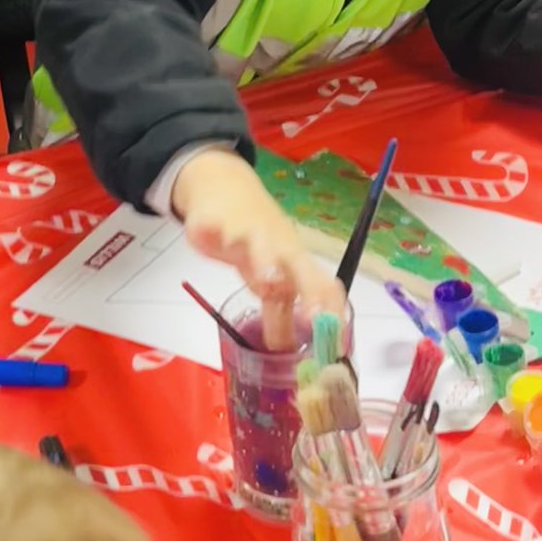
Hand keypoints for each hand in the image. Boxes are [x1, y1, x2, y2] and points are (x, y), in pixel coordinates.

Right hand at [171, 149, 344, 350]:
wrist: (228, 189)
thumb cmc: (258, 240)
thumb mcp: (272, 277)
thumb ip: (280, 312)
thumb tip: (290, 351)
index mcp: (297, 264)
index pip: (325, 288)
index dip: (333, 312)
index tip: (337, 340)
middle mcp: (278, 249)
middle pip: (300, 268)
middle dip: (310, 292)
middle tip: (315, 319)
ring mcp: (247, 234)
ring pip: (259, 246)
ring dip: (265, 262)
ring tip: (269, 280)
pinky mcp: (215, 223)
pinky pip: (213, 226)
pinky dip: (210, 230)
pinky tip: (204, 234)